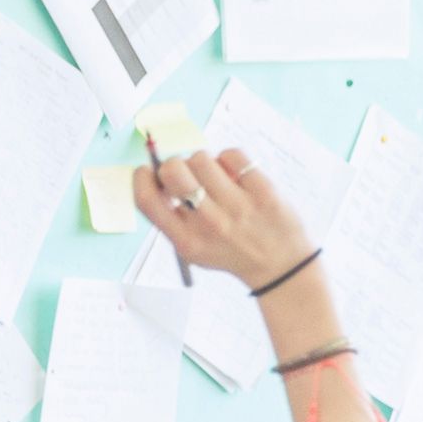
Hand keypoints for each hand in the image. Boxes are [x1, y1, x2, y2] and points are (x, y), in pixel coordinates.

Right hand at [134, 145, 316, 289]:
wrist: (280, 266)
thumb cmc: (232, 250)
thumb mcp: (194, 248)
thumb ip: (172, 218)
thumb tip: (155, 174)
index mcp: (186, 241)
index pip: (147, 199)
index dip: (142, 177)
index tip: (148, 172)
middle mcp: (210, 224)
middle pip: (172, 170)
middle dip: (174, 164)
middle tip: (186, 175)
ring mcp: (238, 207)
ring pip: (201, 158)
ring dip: (204, 162)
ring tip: (215, 177)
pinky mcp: (262, 192)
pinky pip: (232, 154)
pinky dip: (229, 159)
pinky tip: (235, 175)